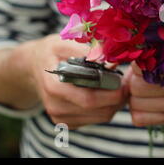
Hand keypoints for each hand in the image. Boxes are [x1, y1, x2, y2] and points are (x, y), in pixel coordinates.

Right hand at [11, 34, 127, 128]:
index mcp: (54, 87)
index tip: (125, 80)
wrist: (34, 66)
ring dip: (116, 103)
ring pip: (101, 117)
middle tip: (128, 82)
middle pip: (99, 111)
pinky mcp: (68, 122)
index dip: (112, 92)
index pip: (89, 99)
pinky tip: (109, 92)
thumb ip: (84, 50)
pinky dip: (108, 107)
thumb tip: (107, 56)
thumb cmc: (53, 51)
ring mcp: (61, 117)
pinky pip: (97, 119)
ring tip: (120, 85)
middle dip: (118, 98)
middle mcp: (56, 106)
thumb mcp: (64, 42)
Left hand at [127, 39, 163, 125]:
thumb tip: (142, 42)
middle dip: (134, 79)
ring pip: (136, 104)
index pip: (143, 67)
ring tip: (144, 88)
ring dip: (135, 95)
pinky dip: (138, 110)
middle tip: (140, 75)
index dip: (138, 63)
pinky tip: (147, 101)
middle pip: (136, 87)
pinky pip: (142, 119)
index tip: (143, 61)